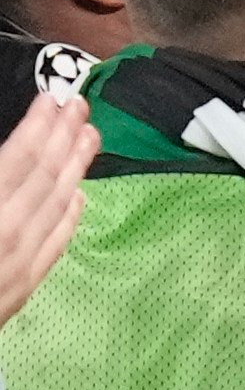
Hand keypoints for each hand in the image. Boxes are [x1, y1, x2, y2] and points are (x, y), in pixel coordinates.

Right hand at [0, 87, 92, 325]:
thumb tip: (9, 159)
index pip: (19, 158)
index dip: (40, 124)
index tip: (54, 97)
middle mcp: (5, 234)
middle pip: (45, 176)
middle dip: (64, 137)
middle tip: (80, 105)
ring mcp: (18, 266)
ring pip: (58, 207)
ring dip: (77, 167)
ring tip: (90, 136)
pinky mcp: (21, 292)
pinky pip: (55, 246)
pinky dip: (70, 217)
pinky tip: (78, 197)